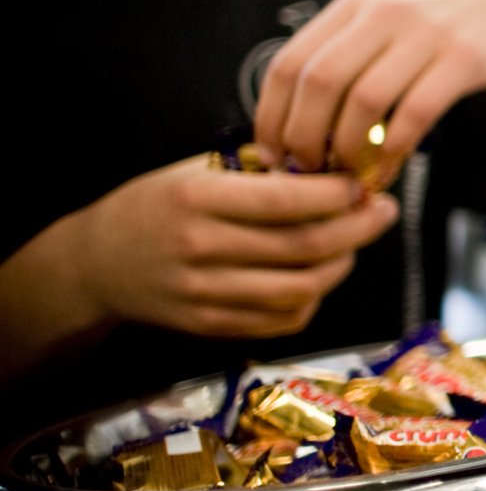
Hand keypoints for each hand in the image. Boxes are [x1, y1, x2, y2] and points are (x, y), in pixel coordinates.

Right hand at [76, 156, 398, 337]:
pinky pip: (282, 319)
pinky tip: (322, 274)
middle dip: (357, 229)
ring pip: (301, 288)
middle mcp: (200, 247)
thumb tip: (330, 166)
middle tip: (382, 211)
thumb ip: (260, 168)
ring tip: (354, 243)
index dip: (337, 195)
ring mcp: (205, 292)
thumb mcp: (197, 170)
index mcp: (198, 200)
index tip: (363, 183)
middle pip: (303, 248)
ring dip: (341, 265)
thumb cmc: (159, 205)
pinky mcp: (210, 325)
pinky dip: (314, 298)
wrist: (99, 261)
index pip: (287, 201)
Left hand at [254, 0, 485, 185]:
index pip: (289, 64)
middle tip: (309, 171)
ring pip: (365, 99)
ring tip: (349, 172)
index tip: (274, 155)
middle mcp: (384, 14)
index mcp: (353, 6)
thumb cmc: (428, 30)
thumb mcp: (378, 25)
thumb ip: (337, 59)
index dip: (273, 116)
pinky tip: (390, 163)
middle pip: (320, 82)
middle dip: (306, 138)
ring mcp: (426, 34)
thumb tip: (285, 129)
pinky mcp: (464, 58)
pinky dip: (395, 145)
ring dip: (349, 147)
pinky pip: (416, 111)